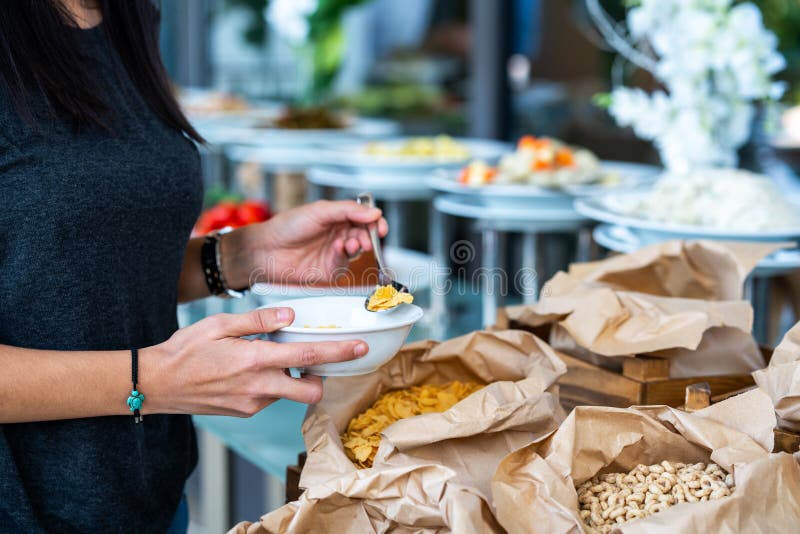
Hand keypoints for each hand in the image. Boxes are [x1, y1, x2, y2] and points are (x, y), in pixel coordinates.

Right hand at [141, 307, 367, 416]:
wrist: (156, 384)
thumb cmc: (185, 350)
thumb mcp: (220, 324)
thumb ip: (258, 320)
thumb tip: (290, 315)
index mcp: (255, 360)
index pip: (308, 357)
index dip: (339, 353)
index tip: (360, 348)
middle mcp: (259, 387)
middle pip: (311, 390)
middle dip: (323, 378)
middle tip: (318, 360)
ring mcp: (252, 404)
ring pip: (289, 393)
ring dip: (291, 377)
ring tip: (270, 357)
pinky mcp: (245, 412)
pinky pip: (271, 398)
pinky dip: (272, 384)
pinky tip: (253, 369)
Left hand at [221, 200, 387, 286]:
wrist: (267, 249)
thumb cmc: (287, 226)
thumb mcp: (320, 211)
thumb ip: (348, 210)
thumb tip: (375, 213)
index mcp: (337, 217)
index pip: (364, 217)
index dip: (374, 221)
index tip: (379, 226)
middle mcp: (339, 234)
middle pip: (365, 234)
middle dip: (369, 236)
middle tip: (367, 237)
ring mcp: (336, 252)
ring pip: (358, 249)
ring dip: (358, 245)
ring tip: (349, 243)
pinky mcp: (331, 269)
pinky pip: (346, 263)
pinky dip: (345, 256)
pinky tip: (338, 250)